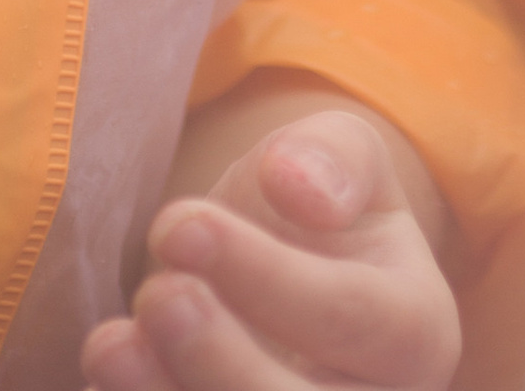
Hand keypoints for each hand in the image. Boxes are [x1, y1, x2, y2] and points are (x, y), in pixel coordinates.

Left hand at [81, 106, 458, 390]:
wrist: (290, 274)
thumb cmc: (315, 213)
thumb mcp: (342, 157)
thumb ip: (331, 157)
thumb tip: (297, 187)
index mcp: (417, 331)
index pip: (349, 314)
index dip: (262, 275)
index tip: (178, 222)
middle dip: (223, 364)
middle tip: (157, 294)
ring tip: (108, 345)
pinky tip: (107, 381)